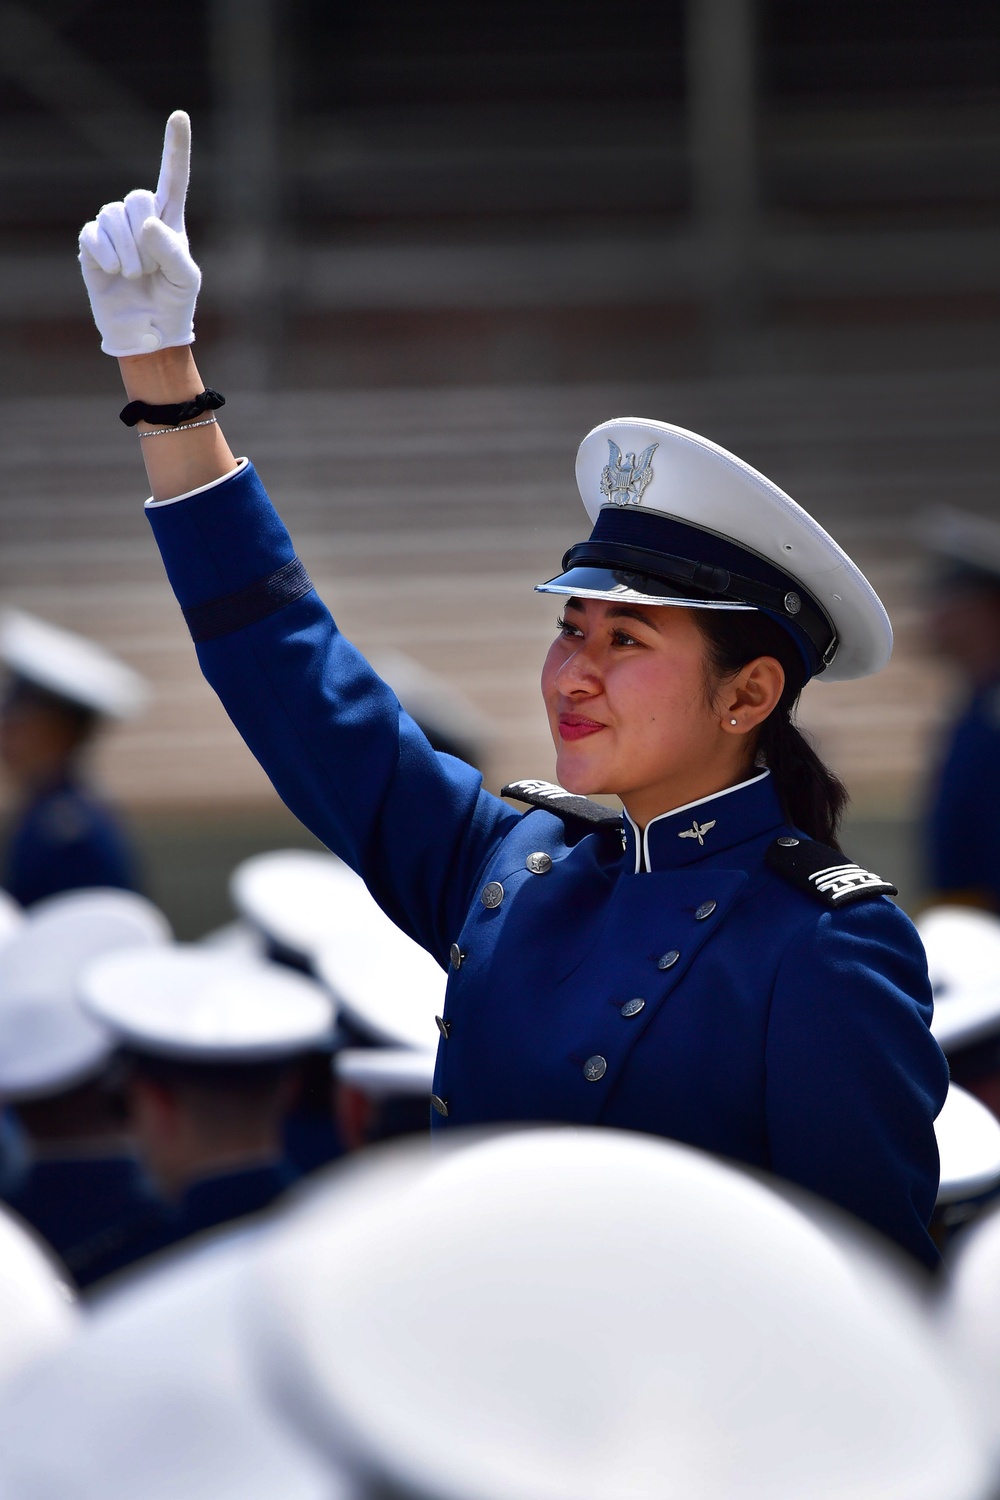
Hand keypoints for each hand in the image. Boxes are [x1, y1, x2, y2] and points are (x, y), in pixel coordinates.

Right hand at [79, 111, 200, 357]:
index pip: (173, 178)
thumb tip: (146, 224)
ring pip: (114, 216)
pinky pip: (93, 234)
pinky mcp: (92, 246)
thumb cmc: (174, 304)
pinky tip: (114, 272)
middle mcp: (140, 219)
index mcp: (170, 220)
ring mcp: (113, 231)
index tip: (179, 117)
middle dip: (145, 237)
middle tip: (150, 269)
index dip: (175, 148)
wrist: (149, 334)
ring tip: (135, 276)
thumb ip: (174, 251)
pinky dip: (106, 254)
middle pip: (137, 198)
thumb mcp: (186, 280)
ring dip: (128, 252)